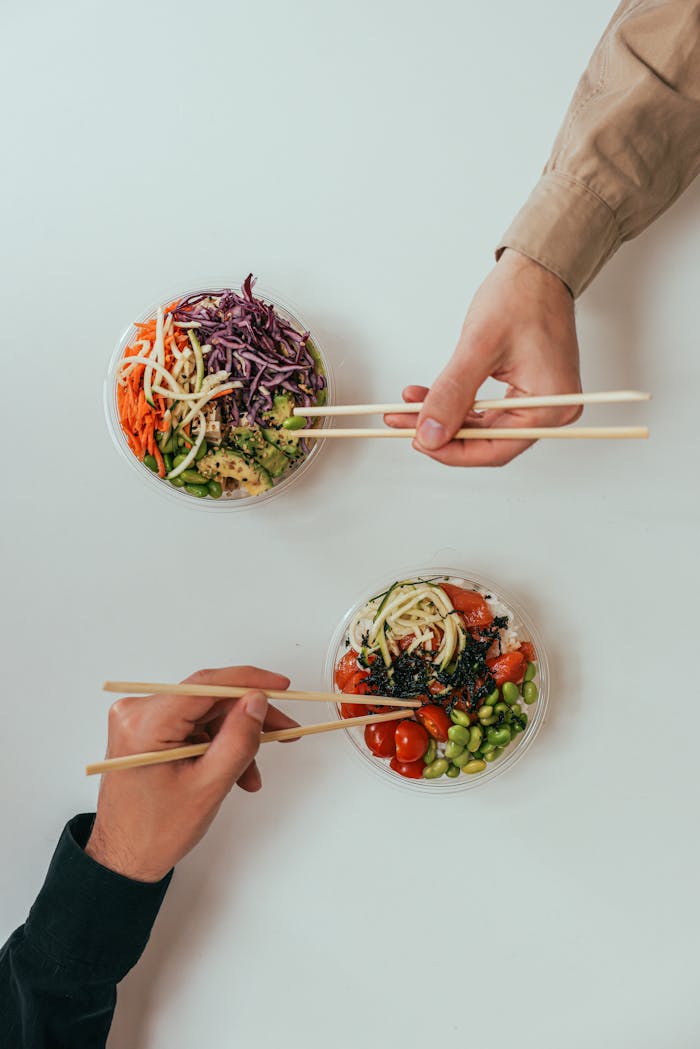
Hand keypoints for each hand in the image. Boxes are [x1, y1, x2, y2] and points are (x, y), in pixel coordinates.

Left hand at [85, 666, 296, 881]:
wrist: (123, 858)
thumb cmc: (155, 831)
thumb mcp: (208, 786)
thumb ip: (238, 739)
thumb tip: (257, 701)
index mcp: (144, 722)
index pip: (205, 686)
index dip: (248, 681)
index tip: (281, 684)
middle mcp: (136, 712)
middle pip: (208, 700)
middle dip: (247, 718)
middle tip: (284, 732)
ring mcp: (140, 721)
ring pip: (205, 716)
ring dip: (233, 740)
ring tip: (252, 774)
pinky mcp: (146, 732)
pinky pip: (193, 728)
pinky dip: (216, 746)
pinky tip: (234, 772)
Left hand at [385, 249, 581, 465]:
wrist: (538, 269)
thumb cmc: (521, 296)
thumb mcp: (478, 347)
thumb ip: (452, 395)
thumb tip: (430, 434)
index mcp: (551, 406)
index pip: (495, 449)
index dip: (452, 450)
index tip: (418, 440)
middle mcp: (552, 411)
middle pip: (488, 441)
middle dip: (442, 432)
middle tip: (403, 422)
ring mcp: (540, 403)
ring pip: (482, 427)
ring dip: (444, 418)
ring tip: (407, 406)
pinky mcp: (526, 393)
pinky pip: (487, 412)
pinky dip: (457, 405)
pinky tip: (426, 397)